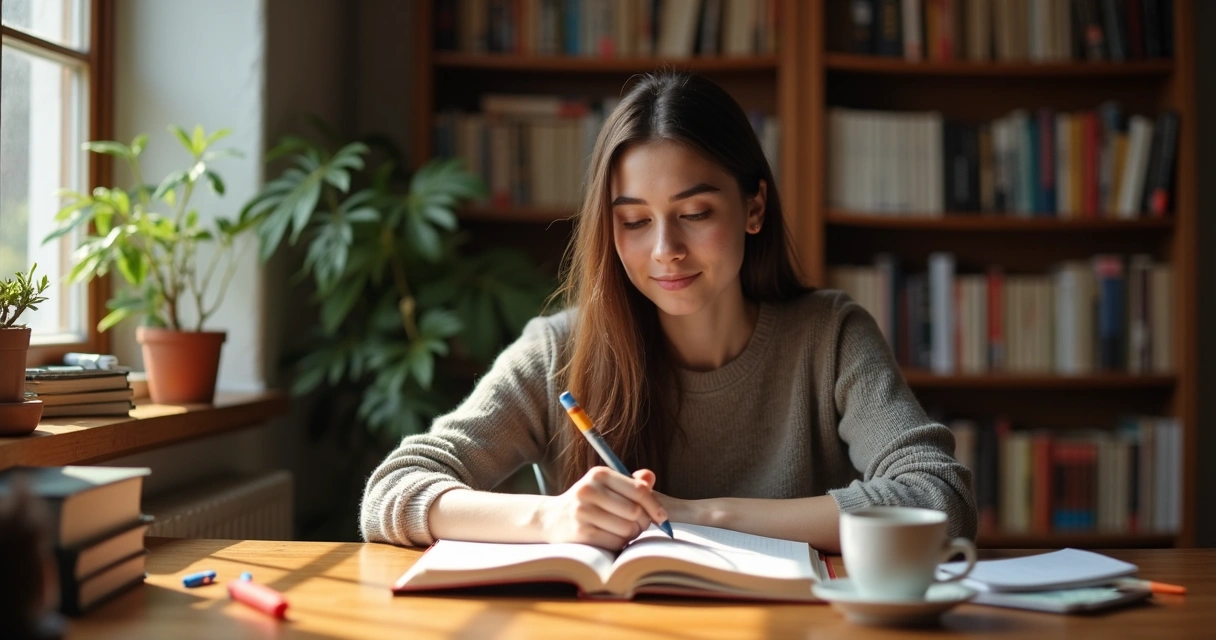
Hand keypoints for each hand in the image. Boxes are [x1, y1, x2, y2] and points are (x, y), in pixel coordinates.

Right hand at [538, 467, 668, 548]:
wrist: (552, 518)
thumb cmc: (588, 502)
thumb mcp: (606, 486)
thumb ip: (631, 482)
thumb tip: (650, 477)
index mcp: (599, 474)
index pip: (639, 490)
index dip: (654, 505)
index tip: (661, 517)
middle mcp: (589, 490)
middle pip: (635, 511)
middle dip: (644, 522)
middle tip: (640, 526)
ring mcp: (583, 512)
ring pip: (627, 529)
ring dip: (632, 534)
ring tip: (625, 532)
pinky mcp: (581, 533)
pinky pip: (616, 542)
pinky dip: (620, 544)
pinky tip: (613, 538)